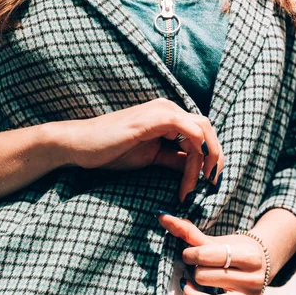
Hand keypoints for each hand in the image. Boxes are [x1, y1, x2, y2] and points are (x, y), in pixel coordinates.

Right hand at [56, 98, 224, 201]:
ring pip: (202, 129)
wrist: (81, 145)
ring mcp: (161, 111)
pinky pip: (188, 130)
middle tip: (212, 184)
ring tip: (196, 185)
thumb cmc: (112, 151)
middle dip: (215, 158)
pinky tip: (192, 174)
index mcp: (169, 116)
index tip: (207, 185)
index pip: (201, 133)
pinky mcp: (153, 119)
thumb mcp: (152, 157)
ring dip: (206, 159)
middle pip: (207, 129)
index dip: (209, 159)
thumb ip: (175, 159)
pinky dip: (197, 152)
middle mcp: (168, 108)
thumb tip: (197, 170)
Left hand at [157, 212, 268, 294]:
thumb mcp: (215, 239)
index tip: (188, 254)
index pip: (211, 256)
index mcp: (249, 256)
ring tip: (186, 288)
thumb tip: (160, 215)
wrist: (261, 260)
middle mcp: (254, 280)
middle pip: (208, 280)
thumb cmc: (232, 249)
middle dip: (194, 272)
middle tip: (192, 269)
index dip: (191, 254)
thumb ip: (187, 230)